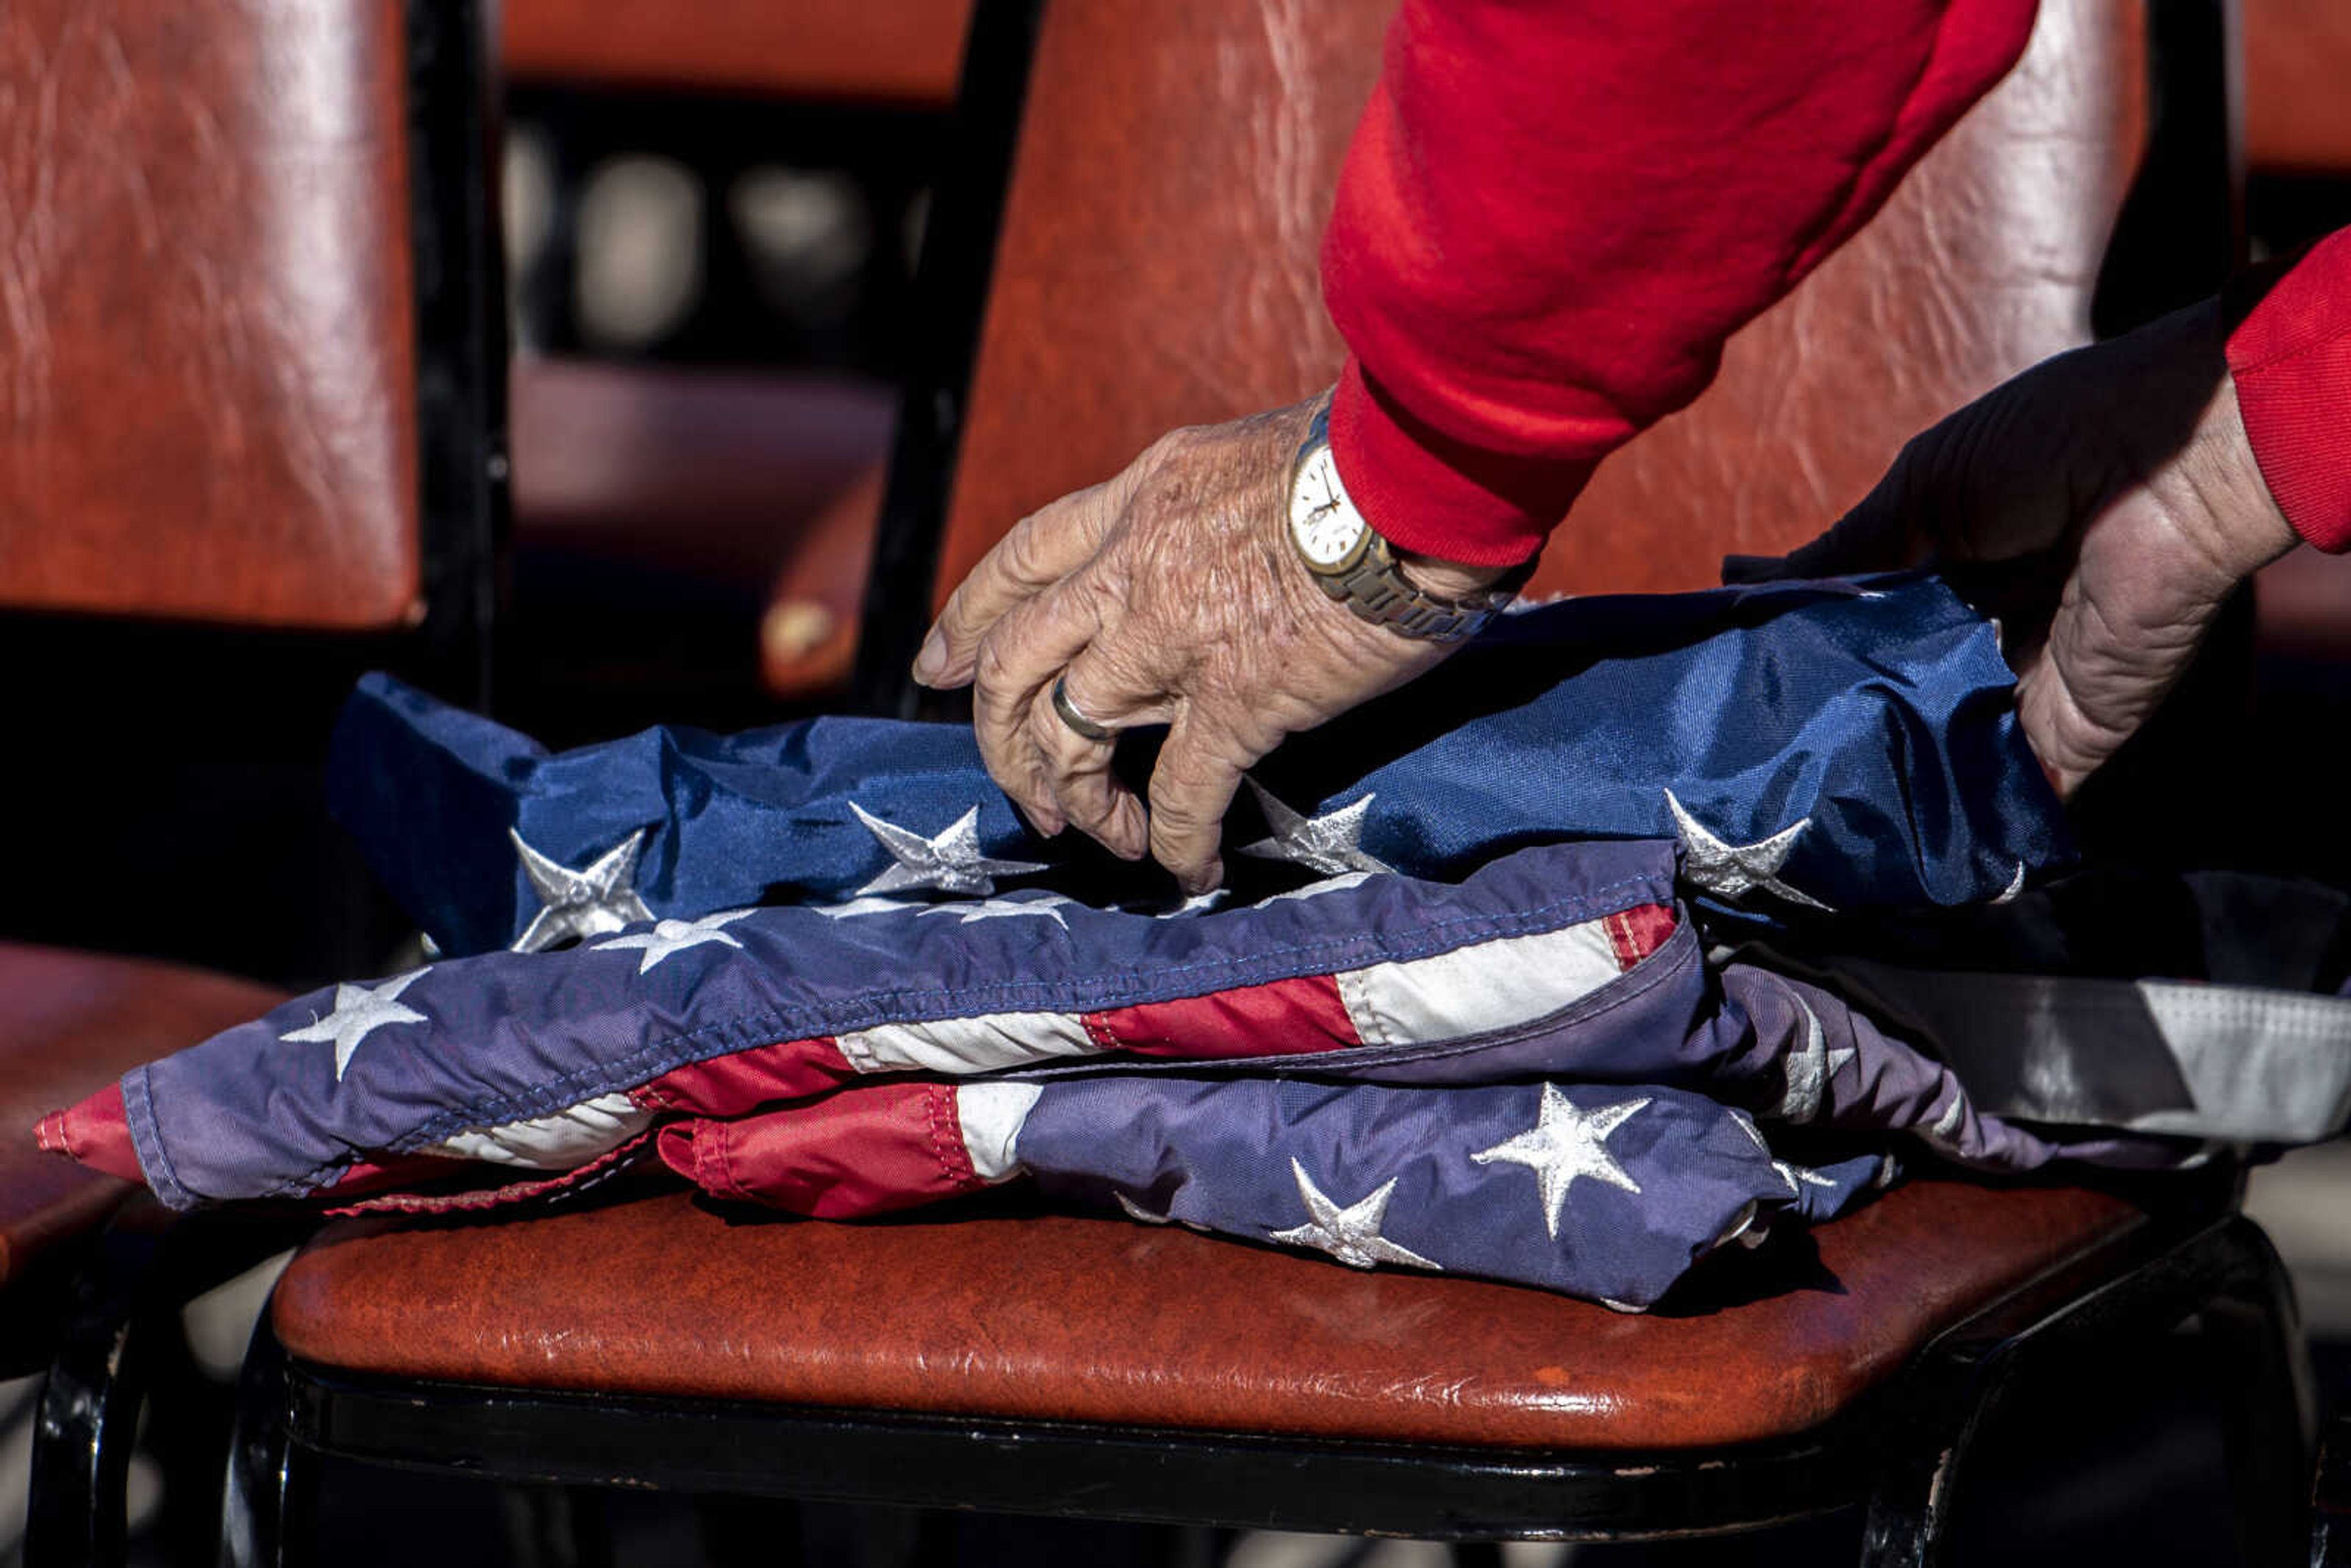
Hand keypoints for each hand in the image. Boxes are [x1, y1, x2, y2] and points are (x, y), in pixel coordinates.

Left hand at [911, 394, 1508, 891]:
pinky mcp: (1239, 699)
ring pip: (1068, 736)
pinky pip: (1180, 793)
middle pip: (1013, 665)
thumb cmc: (1368, 454)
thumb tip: (1212, 538)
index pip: (1020, 560)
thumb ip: (1205, 505)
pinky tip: (1191, 871)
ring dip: (1077, 800)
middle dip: (1001, 740)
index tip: (936, 668)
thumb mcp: (1250, 452)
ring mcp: (1174, 638)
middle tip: (1029, 794)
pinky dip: (1172, 844)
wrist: (1424, 473)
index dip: (966, 620)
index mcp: (1138, 498)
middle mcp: (1132, 565)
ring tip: (1106, 837)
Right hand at [1732, 299, 2296, 795]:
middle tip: (1751, 749)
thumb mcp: (1922, 485)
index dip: (1804, 652)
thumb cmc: (2053, 442)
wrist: (2173, 462)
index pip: (1865, 630)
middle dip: (1832, 721)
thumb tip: (1745, 585)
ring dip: (1880, 773)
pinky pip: (2004, 794)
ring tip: (1794, 801)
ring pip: (1937, 751)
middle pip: (1895, 696)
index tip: (1734, 675)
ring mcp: (2025, 693)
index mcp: (1953, 570)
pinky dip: (1957, 823)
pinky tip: (1881, 835)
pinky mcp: (2069, 738)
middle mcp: (1986, 636)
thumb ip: (1845, 552)